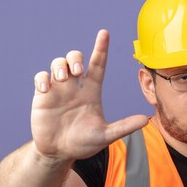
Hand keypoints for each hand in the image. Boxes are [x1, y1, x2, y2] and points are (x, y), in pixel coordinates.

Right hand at [30, 29, 147, 159]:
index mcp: (92, 91)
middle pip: (75, 58)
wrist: (59, 152)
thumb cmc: (83, 143)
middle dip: (75, 57)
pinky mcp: (43, 96)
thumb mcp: (105, 135)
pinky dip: (43, 78)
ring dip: (60, 65)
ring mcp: (59, 89)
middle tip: (78, 71)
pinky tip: (47, 89)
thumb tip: (145, 120)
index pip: (98, 64)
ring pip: (58, 63)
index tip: (104, 33)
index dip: (101, 48)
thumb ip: (124, 127)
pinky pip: (41, 77)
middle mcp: (75, 86)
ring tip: (63, 78)